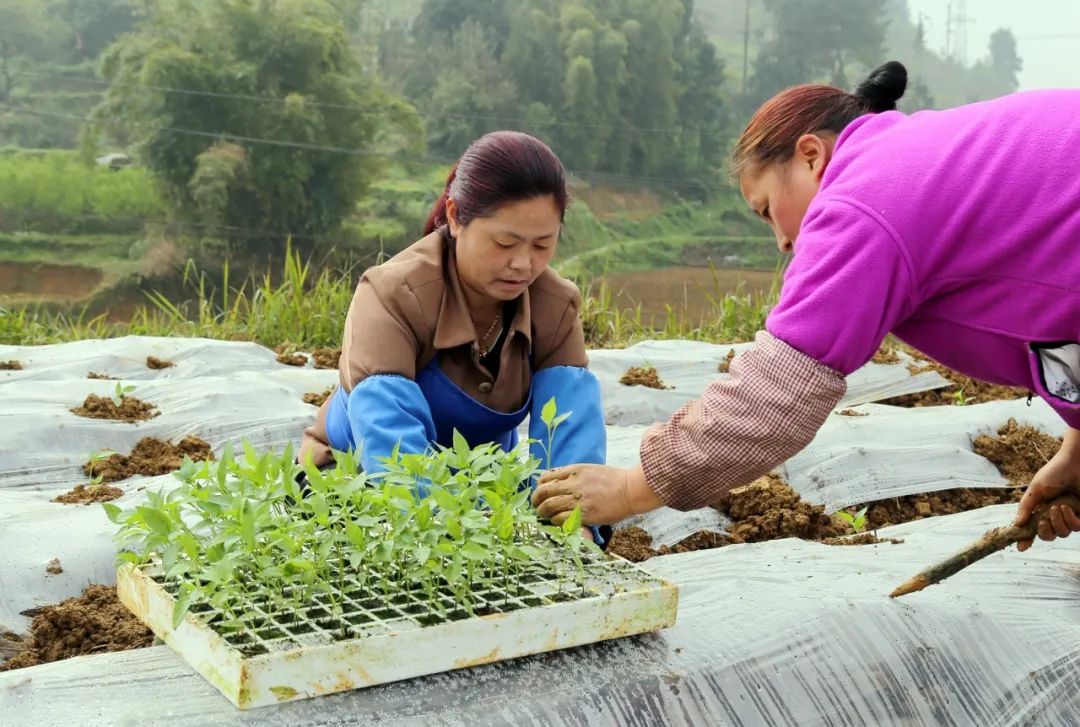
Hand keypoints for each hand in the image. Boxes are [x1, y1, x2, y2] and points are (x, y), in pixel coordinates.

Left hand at [532, 463, 662, 525]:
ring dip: (543, 511)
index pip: (546, 477)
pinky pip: (560, 518)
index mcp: (574, 470)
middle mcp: (573, 483)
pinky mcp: (583, 513)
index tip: (541, 492)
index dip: (539, 486)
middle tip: (536, 505)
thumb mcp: (591, 470)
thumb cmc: (614, 480)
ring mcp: (577, 499)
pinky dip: (555, 520)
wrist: (630, 490)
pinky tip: (557, 521)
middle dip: (536, 500)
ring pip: (549, 505)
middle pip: (543, 491)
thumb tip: (560, 482)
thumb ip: (574, 475)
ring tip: (544, 515)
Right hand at [1015, 427, 1079, 551]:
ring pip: (1063, 533)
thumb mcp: (1036, 489)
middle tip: (1043, 520)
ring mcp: (1069, 516)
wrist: (1076, 463)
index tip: (1021, 547)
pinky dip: (1070, 520)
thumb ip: (1026, 507)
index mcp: (1041, 509)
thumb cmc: (1055, 472)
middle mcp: (1055, 515)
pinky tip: (1067, 507)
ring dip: (1058, 522)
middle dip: (1045, 531)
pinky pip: (1076, 528)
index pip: (1033, 528)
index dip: (1026, 539)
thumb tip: (1017, 524)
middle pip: (1048, 536)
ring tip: (1058, 507)